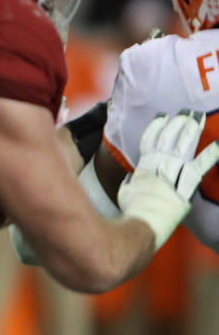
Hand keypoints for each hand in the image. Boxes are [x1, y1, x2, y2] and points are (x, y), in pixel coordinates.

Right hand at [118, 110, 218, 248]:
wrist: (145, 222)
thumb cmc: (133, 209)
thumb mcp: (125, 190)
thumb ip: (131, 180)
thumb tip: (133, 177)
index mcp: (144, 164)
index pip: (149, 140)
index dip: (156, 127)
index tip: (162, 117)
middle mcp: (159, 164)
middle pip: (168, 138)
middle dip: (177, 123)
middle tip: (186, 112)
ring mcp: (173, 172)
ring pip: (183, 146)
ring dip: (191, 130)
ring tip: (198, 117)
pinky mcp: (187, 183)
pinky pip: (201, 166)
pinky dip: (210, 154)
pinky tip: (218, 144)